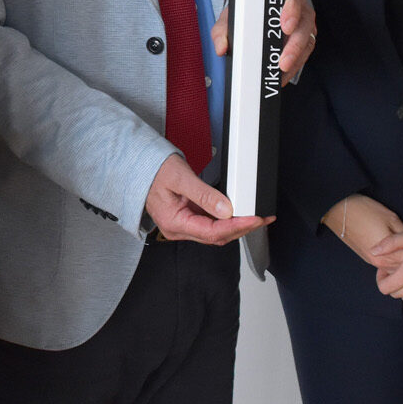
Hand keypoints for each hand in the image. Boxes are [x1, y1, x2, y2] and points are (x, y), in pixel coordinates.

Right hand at [144, 154, 267, 245]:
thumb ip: (204, 194)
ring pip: (216, 233)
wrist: (140, 166)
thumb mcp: (180, 177)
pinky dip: (227, 221)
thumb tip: (227, 210)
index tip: (255, 218)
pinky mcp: (187, 219)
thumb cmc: (153, 170)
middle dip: (242, 228)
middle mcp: (178, 230)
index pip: (212, 232)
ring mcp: (183, 226)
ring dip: (237, 226)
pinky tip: (239, 215)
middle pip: (217, 236)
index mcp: (174, 223)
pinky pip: (211, 225)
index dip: (237, 226)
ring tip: (255, 217)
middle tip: (262, 218)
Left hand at [211, 0, 316, 80]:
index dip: (292, 12)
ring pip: (307, 41)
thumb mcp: (233, 15)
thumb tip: (221, 48)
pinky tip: (282, 75)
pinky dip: (294, 66)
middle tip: (282, 61)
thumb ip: (222, 30)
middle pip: (304, 25)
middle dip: (294, 45)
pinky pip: (305, 54)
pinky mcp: (306, 40)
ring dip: (295, 59)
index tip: (285, 27)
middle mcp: (299, 9)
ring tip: (281, 71)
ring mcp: (304, 25)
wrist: (256, 13)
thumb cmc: (248, 11)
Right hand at [321, 194, 402, 269]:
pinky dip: (393, 265)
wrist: (340, 210)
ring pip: (393, 271)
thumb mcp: (391, 218)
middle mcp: (380, 262)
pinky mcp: (367, 258)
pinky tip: (398, 255)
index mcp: (388, 253)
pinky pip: (385, 267)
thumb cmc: (365, 211)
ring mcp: (372, 262)